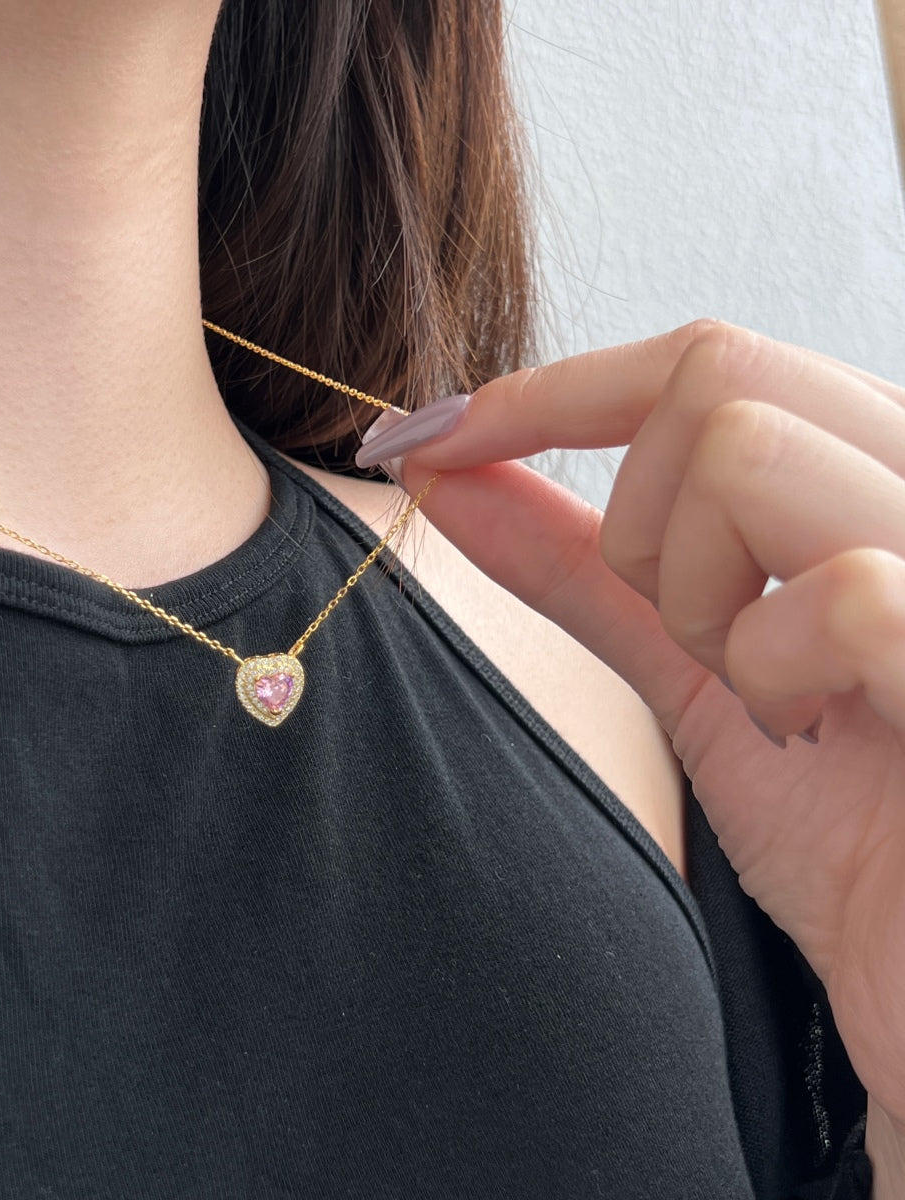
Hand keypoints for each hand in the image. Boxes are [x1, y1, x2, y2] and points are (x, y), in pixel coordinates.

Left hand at [357, 319, 904, 1131]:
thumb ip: (581, 564)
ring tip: (765, 692)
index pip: (699, 358)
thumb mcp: (694, 668)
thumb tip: (448, 475)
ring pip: (746, 450)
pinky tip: (815, 732)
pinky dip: (771, 669)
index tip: (426, 440)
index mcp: (876, 468)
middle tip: (691, 638)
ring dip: (696, 593)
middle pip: (712, 374)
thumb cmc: (851, 826)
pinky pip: (836, 592)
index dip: (542, 393)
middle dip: (640, 519)